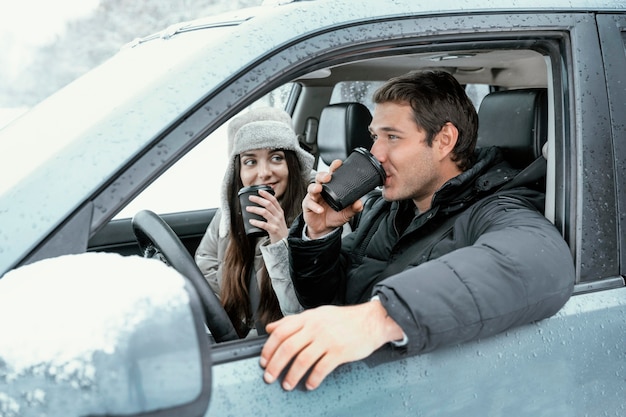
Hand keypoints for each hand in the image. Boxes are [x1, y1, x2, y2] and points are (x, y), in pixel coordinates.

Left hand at [247, 189, 288, 242]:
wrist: (285, 241)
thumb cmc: (279, 229)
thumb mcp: (278, 218)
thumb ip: (272, 211)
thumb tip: (261, 204)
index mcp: (280, 212)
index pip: (274, 200)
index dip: (266, 194)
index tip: (259, 191)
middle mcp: (278, 216)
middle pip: (268, 204)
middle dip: (258, 199)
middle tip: (250, 198)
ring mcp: (276, 223)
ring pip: (265, 212)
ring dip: (255, 209)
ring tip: (248, 208)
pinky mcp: (273, 230)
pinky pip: (263, 224)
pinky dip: (256, 222)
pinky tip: (251, 221)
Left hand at [259, 300, 403, 390]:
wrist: (372, 320)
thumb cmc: (344, 319)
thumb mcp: (316, 314)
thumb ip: (293, 321)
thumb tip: (271, 327)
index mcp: (308, 318)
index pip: (281, 332)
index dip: (269, 348)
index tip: (263, 361)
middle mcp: (315, 328)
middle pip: (288, 348)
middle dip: (275, 365)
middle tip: (269, 377)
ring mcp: (327, 339)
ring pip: (302, 360)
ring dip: (291, 375)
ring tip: (287, 385)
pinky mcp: (339, 352)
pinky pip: (321, 368)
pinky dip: (313, 379)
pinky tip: (309, 385)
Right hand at [303, 159, 362, 238]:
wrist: (325, 228)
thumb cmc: (334, 216)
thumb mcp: (346, 212)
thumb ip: (353, 208)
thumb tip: (359, 203)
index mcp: (332, 187)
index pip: (332, 174)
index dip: (334, 168)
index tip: (338, 164)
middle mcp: (322, 190)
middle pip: (319, 178)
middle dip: (323, 175)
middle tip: (328, 177)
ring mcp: (314, 197)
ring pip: (311, 188)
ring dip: (315, 187)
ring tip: (319, 189)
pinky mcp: (308, 205)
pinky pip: (309, 204)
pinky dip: (315, 206)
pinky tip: (320, 209)